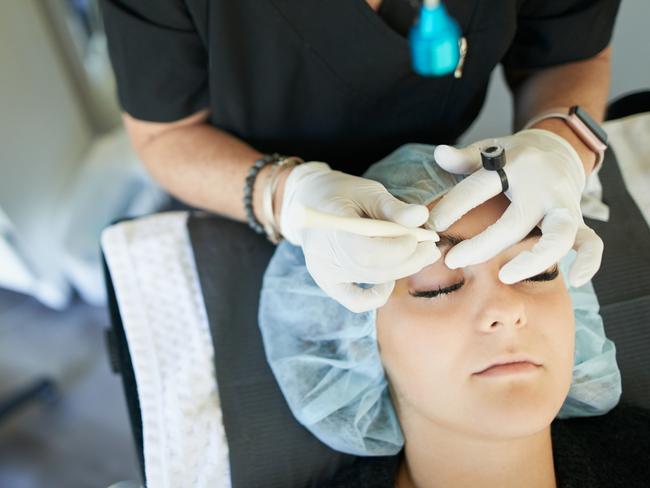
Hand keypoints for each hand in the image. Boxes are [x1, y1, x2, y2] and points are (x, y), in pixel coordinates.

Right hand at [279, 162, 440, 312]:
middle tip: (431, 248)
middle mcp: (322, 255)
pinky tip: (390, 280)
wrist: (308, 202)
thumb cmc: (341, 192)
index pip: (364, 250)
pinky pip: (356, 301)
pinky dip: (377, 296)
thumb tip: (422, 217)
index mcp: (328, 225)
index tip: (421, 237)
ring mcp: (323, 272)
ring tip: (421, 254)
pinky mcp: (328, 283)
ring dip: (402, 270)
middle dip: (408, 260)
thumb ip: (393, 207)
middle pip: (371, 268)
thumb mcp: (367, 191)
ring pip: (370, 280)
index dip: (397, 249)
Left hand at [428, 129, 603, 287]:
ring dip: (533, 260)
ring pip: (558, 237)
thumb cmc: (515, 156)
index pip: (479, 188)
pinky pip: (592, 243)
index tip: (432, 226)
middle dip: (483, 245)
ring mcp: (564, 206)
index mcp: (515, 166)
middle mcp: (542, 188)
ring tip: (505, 277)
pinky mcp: (579, 221)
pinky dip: (590, 263)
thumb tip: (439, 153)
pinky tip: (576, 281)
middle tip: (453, 260)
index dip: (452, 207)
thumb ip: (464, 158)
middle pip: (515, 222)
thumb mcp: (490, 149)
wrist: (558, 148)